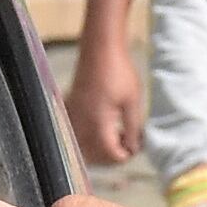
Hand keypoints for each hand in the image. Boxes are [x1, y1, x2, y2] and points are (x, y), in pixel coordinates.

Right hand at [65, 41, 145, 165]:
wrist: (99, 49)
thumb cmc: (119, 72)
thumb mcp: (133, 102)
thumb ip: (133, 129)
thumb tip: (134, 148)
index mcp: (98, 125)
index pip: (111, 155)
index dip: (126, 154)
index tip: (136, 144)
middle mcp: (81, 125)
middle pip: (95, 157)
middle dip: (112, 153)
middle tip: (127, 139)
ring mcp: (73, 117)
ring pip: (83, 147)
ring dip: (99, 147)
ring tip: (115, 133)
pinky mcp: (70, 108)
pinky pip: (76, 133)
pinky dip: (88, 136)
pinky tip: (101, 125)